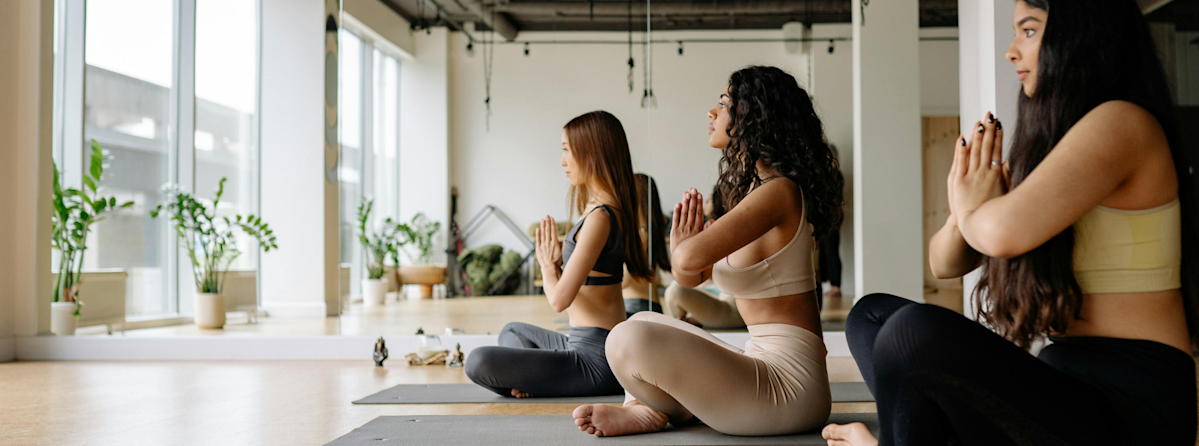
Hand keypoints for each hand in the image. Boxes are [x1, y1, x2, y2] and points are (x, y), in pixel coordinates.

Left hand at [535, 216, 561, 272]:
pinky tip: (538, 229)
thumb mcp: (563, 253)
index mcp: (555, 243)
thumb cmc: (558, 262)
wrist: (550, 268)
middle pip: (548, 230)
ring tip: (543, 219)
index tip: (552, 218)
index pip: (553, 231)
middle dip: (547, 222)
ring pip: (543, 234)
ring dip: (543, 226)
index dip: (552, 224)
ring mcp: (543, 246)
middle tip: (547, 215)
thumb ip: (564, 245)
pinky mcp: (538, 249)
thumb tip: (566, 239)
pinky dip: (538, 234)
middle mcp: (548, 243)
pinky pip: (538, 240)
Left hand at [670, 188, 706, 253]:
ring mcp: (681, 230)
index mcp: (698, 230)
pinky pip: (675, 220)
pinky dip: (676, 212)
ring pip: (684, 213)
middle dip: (692, 199)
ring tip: (687, 192)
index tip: (699, 194)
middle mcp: (690, 229)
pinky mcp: (674, 233)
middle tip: (693, 188)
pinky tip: (678, 204)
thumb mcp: (706, 243)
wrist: (685, 264)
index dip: (699, 203)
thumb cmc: (698, 253)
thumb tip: (711, 220)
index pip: (699, 213)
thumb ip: (707, 230)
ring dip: (685, 202)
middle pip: (691, 211)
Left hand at [952, 113, 1006, 227]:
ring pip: (975, 151)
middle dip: (988, 129)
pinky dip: (961, 149)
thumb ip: (1007, 177)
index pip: (998, 150)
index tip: (999, 123)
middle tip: (989, 115)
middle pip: (987, 146)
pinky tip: (963, 138)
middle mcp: (985, 173)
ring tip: (979, 122)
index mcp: (998, 175)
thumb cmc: (992, 212)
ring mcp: (971, 176)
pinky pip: (960, 161)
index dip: (998, 135)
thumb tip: (1009, 161)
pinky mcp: (958, 181)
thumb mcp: (1006, 194)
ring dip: (977, 135)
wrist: (975, 226)